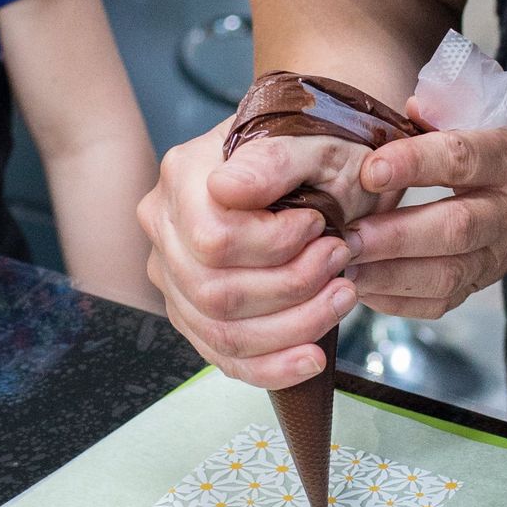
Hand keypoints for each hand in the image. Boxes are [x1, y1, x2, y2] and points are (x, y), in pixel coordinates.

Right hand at [138, 120, 373, 389]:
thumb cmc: (318, 145)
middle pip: (215, 292)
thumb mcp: (311, 141)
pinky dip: (272, 366)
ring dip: (293, 327)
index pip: (215, 239)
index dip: (277, 245)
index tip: (320, 225)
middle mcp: (165, 225)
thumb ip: (271, 162)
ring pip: (220, 331)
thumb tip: (227, 189)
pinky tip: (313, 358)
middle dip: (293, 288)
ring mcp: (172, 272)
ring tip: (341, 297)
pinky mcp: (191, 309)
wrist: (323, 162)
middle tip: (341, 259)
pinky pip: (223, 355)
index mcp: (183, 174)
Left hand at [346, 105, 506, 315]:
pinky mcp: (485, 281)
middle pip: (455, 229)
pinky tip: (363, 289)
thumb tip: (406, 110)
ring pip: (448, 275)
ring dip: (390, 277)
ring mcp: (501, 254)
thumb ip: (448, 106)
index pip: (462, 160)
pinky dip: (399, 302)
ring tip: (343, 270)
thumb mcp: (494, 106)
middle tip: (346, 238)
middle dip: (395, 237)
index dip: (415, 164)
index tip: (369, 170)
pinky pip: (443, 302)